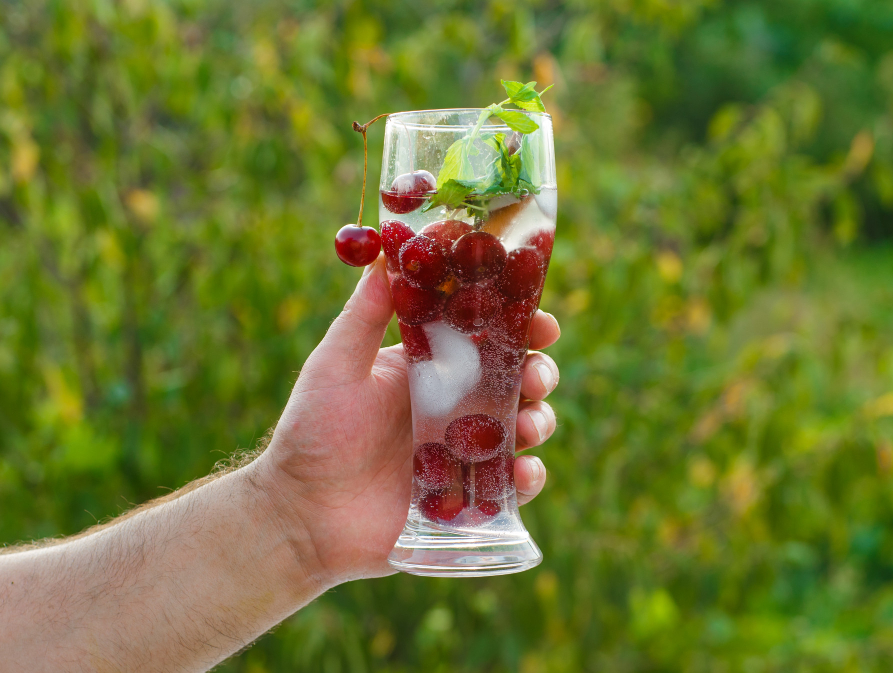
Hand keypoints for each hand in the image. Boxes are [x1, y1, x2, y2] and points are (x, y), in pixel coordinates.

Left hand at [256, 255, 559, 584]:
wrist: (302, 515)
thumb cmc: (312, 434)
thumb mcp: (335, 368)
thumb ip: (362, 316)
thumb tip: (379, 253)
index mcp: (428, 369)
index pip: (486, 337)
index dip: (521, 325)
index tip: (541, 319)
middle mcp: (453, 408)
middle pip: (517, 381)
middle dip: (539, 372)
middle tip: (537, 375)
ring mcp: (463, 453)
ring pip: (524, 428)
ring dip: (540, 420)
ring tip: (530, 425)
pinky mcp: (468, 499)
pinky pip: (512, 486)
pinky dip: (529, 476)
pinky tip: (522, 472)